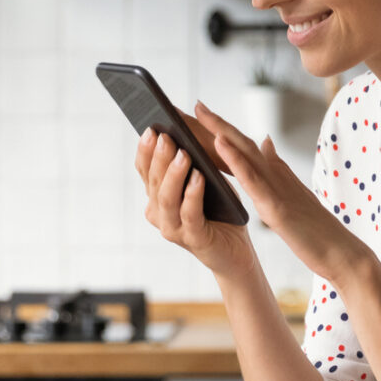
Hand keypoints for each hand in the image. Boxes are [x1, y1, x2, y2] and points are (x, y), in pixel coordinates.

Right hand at [136, 123, 253, 276]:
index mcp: (157, 197)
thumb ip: (191, 161)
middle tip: (167, 136)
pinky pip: (189, 213)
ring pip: (167, 197)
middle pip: (154, 181)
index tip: (151, 128)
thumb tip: (183, 128)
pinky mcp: (193, 238)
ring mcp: (173, 228)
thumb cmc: (220, 212)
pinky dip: (193, 194)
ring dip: (174, 173)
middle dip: (160, 157)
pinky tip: (199, 177)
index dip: (145, 150)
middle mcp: (159, 213)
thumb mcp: (204, 180)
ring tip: (184, 153)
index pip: (144, 170)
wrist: (236, 251)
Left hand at [195, 100, 373, 285]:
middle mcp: (275, 173)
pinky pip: (252, 179)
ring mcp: (277, 187)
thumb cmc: (315, 228)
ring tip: (198, 112)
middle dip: (212, 123)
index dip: (218, 129)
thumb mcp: (291, 193)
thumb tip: (265, 141)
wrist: (339, 252)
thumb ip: (276, 166)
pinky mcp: (277, 206)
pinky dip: (235, 158)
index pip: (241, 146)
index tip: (196, 113)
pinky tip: (219, 143)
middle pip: (239, 141)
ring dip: (220, 130)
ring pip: (245, 152)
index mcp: (275, 173)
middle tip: (187, 104)